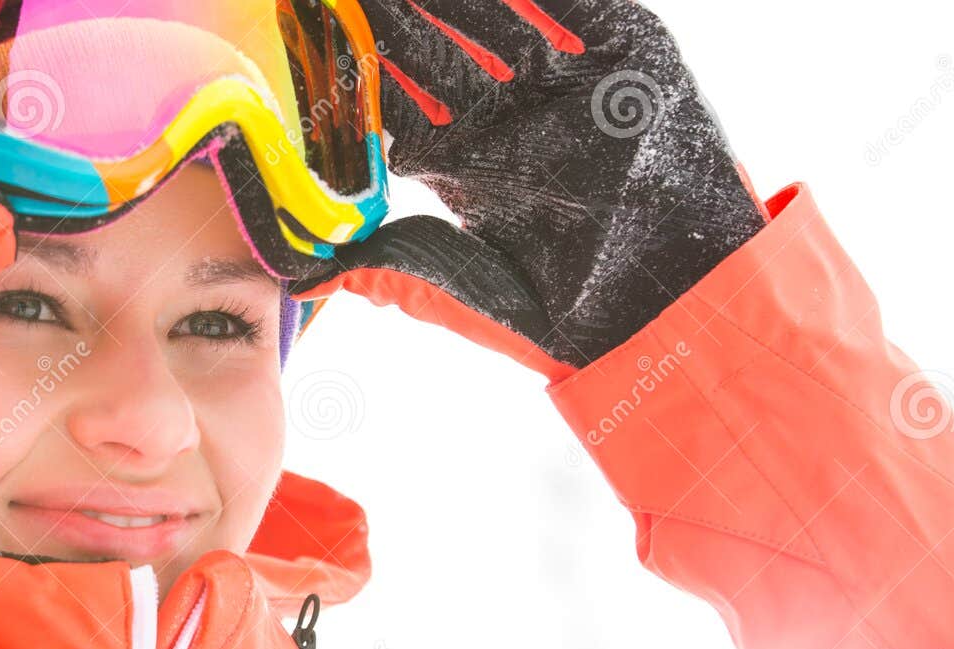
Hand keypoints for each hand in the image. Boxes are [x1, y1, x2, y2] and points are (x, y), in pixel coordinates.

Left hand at [297, 0, 766, 370]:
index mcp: (457, 154)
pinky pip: (574, 4)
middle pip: (434, 37)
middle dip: (391, 9)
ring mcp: (562, 76)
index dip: (351, 58)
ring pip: (495, 7)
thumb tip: (294, 280)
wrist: (659, 311)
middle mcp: (503, 109)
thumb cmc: (549, 313)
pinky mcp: (624, 52)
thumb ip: (377, 272)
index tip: (308, 24)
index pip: (392, 91)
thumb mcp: (448, 287)